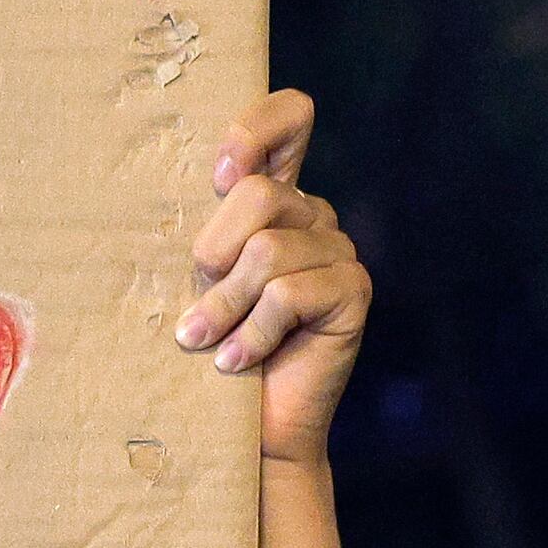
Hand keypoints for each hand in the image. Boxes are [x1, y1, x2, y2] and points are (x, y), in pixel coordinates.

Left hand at [178, 90, 371, 471]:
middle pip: (258, 193)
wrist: (246, 430)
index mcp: (276, 197)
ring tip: (205, 345)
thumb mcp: (194, 279)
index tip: (218, 176)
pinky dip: (251, 334)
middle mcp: (313, 216)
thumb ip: (202, 228)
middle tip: (197, 308)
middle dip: (213, 254)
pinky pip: (288, 294)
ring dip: (224, 307)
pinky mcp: (353, 292)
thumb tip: (205, 189)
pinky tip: (237, 363)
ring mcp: (339, 252)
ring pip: (267, 250)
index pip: (290, 117)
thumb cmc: (208, 350)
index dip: (256, 129)